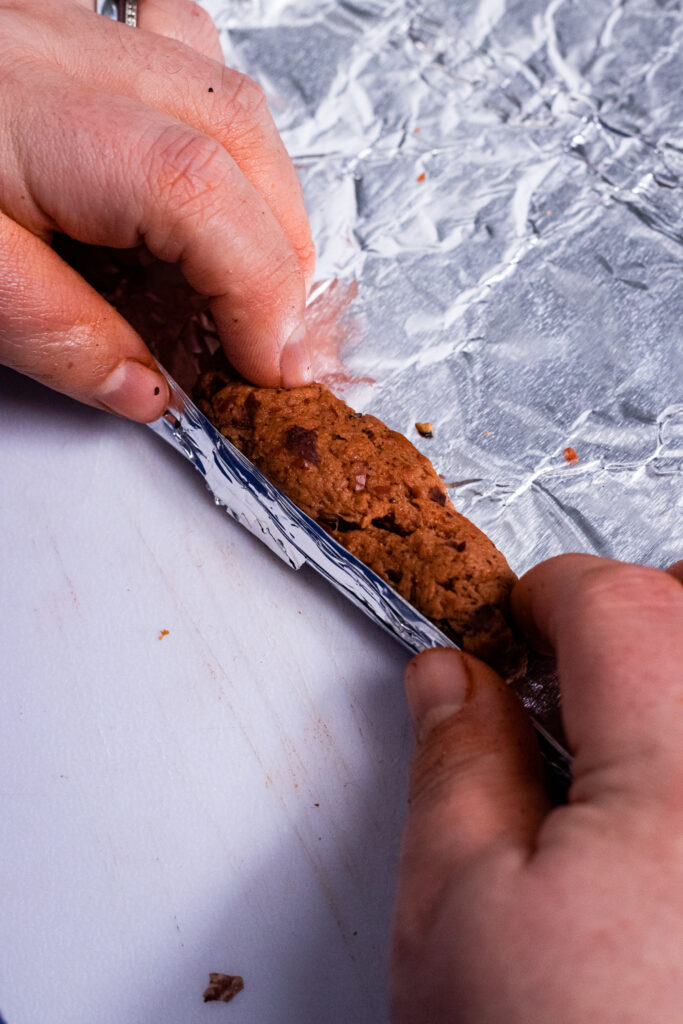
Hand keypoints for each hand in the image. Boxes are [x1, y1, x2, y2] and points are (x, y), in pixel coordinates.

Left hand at [0, 0, 314, 420]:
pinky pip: (181, 56)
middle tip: (274, 344)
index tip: (270, 368)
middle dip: (280, 257)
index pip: (196, 192)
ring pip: (226, 98)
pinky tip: (218, 184)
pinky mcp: (63, 31)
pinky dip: (223, 138)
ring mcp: (70, 26)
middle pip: (236, 137)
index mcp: (31, 113)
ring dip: (266, 206)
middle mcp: (63, 49)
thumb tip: (147, 388)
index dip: (259, 290)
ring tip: (256, 285)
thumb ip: (55, 336)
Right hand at [391, 554, 682, 1022]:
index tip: (511, 632)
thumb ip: (455, 763)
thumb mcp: (460, 914)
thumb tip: (451, 679)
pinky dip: (682, 754)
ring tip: (620, 749)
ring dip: (672, 679)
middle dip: (633, 623)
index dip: (545, 600)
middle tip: (573, 681)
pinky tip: (651, 828)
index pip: (617, 604)